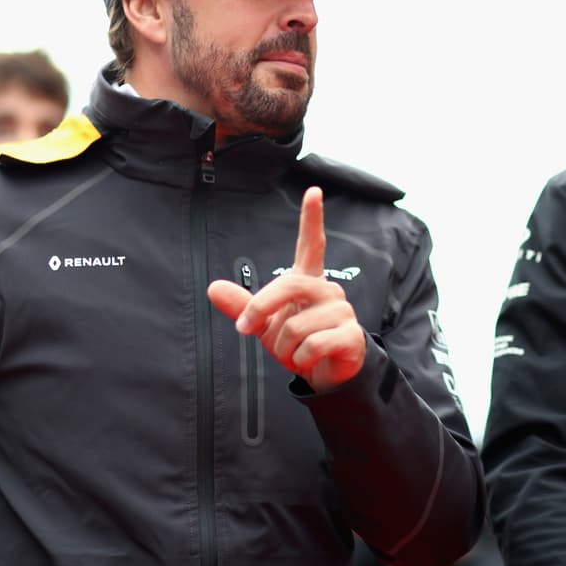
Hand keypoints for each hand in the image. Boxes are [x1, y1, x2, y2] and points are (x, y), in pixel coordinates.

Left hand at [207, 186, 365, 391]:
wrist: (324, 374)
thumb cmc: (296, 343)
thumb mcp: (265, 325)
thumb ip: (242, 306)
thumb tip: (214, 288)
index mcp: (308, 280)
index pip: (311, 244)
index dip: (312, 218)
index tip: (313, 191)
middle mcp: (328, 289)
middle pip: (289, 284)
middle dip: (261, 308)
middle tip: (247, 329)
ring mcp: (342, 311)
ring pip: (296, 325)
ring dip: (284, 348)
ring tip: (295, 353)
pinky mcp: (351, 335)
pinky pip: (313, 345)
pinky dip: (301, 359)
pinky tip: (309, 360)